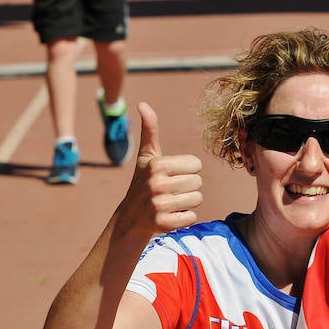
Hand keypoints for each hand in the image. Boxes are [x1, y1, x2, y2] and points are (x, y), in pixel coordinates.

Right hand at [116, 102, 202, 234]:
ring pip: (197, 200)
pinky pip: (192, 217)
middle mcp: (156, 184)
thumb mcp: (146, 156)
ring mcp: (159, 205)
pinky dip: (185, 217)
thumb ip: (149, 130)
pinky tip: (171, 215)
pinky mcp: (163, 224)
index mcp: (157, 164)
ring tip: (172, 202)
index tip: (173, 174)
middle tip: (173, 190)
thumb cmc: (144, 181)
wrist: (131, 217)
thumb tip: (143, 104)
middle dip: (189, 187)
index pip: (196, 164)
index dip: (188, 170)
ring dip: (188, 202)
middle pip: (198, 182)